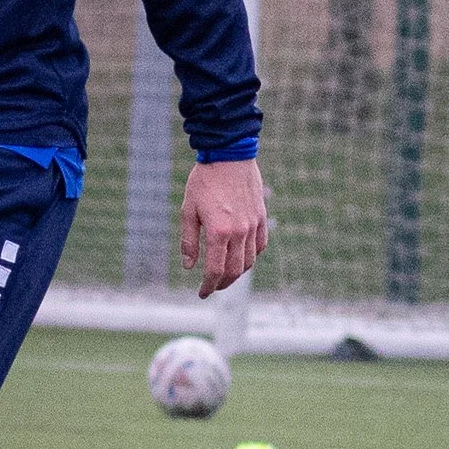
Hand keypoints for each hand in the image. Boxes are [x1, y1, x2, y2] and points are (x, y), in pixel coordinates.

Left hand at [181, 158, 267, 297]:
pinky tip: (242, 258)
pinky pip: (260, 245)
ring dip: (237, 273)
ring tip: (225, 276)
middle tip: (212, 288)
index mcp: (218, 231)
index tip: (202, 293)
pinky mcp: (260, 216)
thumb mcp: (188, 210)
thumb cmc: (204, 181)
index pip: (216, 270)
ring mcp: (253, 225)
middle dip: (222, 284)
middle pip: (234, 270)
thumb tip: (189, 266)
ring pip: (249, 261)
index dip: (208, 286)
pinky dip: (251, 257)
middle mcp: (239, 232)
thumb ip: (189, 240)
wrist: (229, 155)